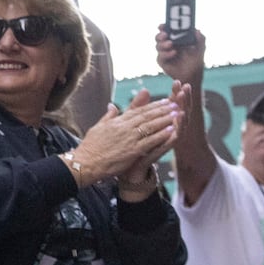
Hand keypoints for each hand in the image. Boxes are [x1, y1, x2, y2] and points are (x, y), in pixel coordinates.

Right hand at [68, 95, 182, 186]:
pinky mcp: (132, 150)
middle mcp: (124, 127)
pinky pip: (150, 141)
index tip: (164, 101)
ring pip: (150, 126)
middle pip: (146, 116)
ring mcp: (129, 139)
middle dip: (162, 109)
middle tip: (175, 103)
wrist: (86, 163)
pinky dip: (161, 135)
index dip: (152, 105)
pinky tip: (171, 130)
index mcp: (116, 121)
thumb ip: (108, 116)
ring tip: (177, 113)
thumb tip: (112, 105)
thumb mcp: (98, 127)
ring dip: (165, 119)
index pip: (137, 110)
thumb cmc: (90, 147)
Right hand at [154, 25, 205, 86]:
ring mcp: (164, 53)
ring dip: (163, 44)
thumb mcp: (201, 48)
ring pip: (157, 46)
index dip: (163, 27)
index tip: (162, 25)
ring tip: (170, 44)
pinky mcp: (162, 62)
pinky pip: (160, 56)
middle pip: (158, 37)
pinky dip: (166, 54)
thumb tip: (197, 30)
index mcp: (175, 39)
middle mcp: (167, 45)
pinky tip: (173, 53)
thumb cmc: (196, 61)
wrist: (193, 75)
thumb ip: (201, 39)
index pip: (166, 31)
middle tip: (165, 35)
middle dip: (160, 35)